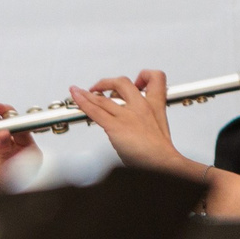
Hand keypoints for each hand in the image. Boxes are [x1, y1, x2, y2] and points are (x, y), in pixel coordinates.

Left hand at [66, 71, 206, 181]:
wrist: (163, 163)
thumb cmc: (160, 151)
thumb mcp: (160, 128)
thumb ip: (148, 119)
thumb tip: (134, 121)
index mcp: (155, 105)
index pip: (155, 77)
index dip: (144, 75)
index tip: (136, 81)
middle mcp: (140, 106)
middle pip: (122, 82)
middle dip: (108, 82)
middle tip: (101, 87)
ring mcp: (126, 115)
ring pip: (102, 98)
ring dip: (88, 94)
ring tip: (79, 91)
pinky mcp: (115, 126)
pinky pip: (94, 111)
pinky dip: (82, 102)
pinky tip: (76, 97)